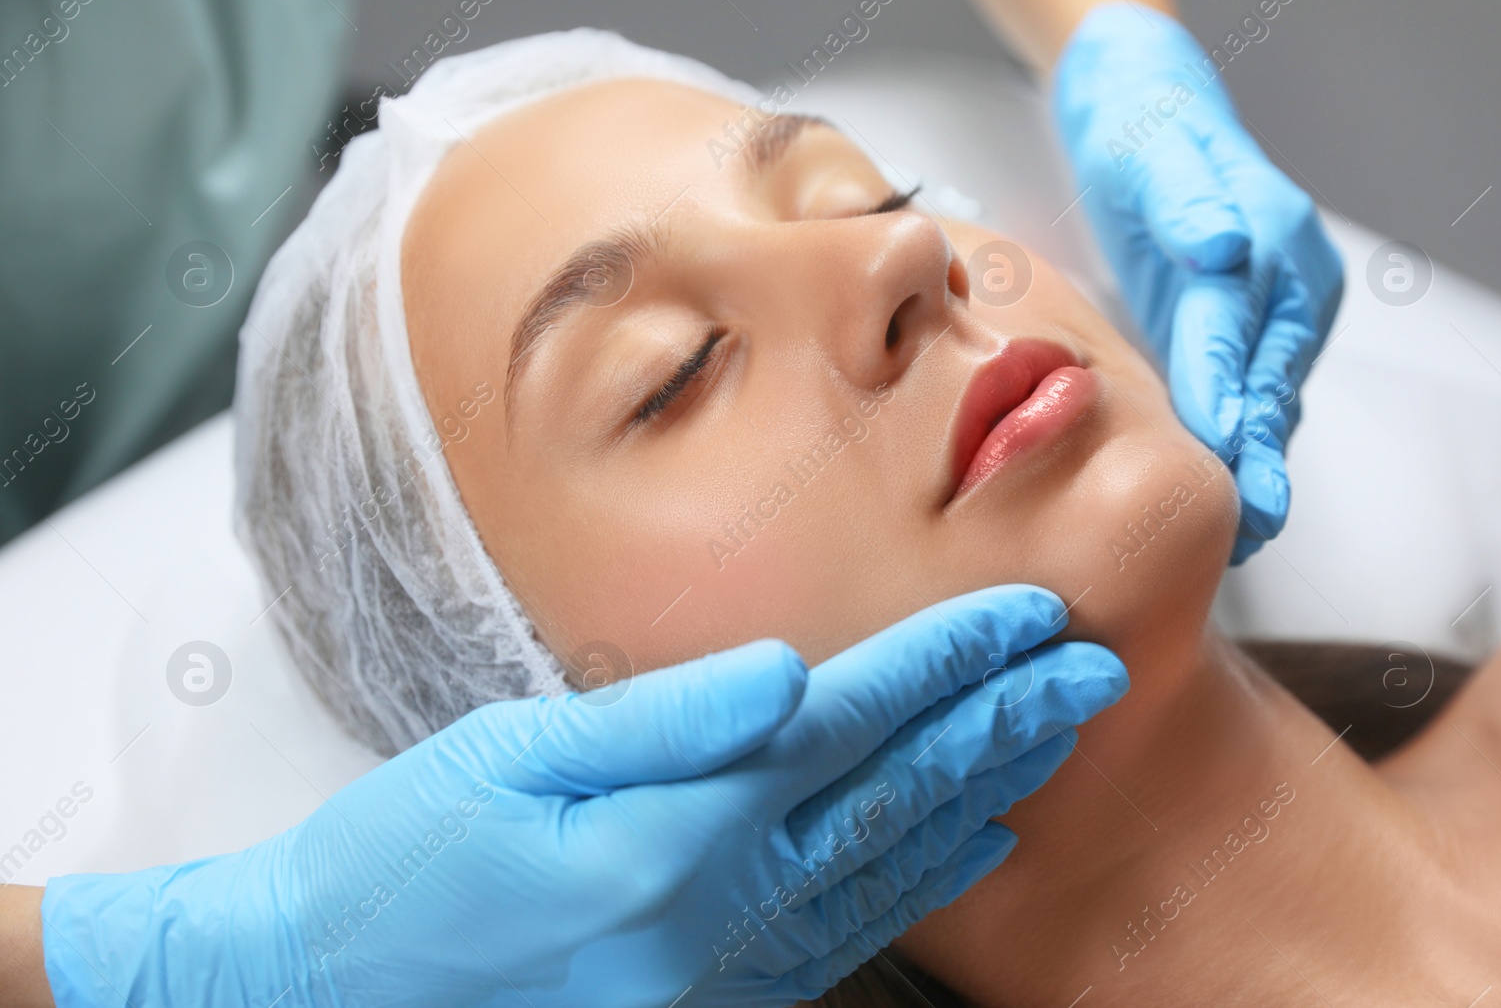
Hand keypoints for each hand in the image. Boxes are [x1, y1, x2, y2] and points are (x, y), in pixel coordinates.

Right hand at [39, 585, 1125, 1007]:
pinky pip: (852, 934)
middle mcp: (720, 911)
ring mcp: (726, 968)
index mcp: (673, 833)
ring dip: (985, 791)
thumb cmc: (403, 865)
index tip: (1028, 614)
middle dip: (1001, 723)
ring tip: (1055, 736)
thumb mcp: (506, 761)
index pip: (848, 725)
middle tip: (1088, 667)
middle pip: (897, 798)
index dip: (947, 663)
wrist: (329, 995)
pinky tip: (973, 843)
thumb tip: (787, 669)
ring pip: (893, 867)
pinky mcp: (716, 999)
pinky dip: (925, 880)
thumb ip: (662, 722)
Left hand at [1052, 3, 1343, 562]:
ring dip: (1258, 463)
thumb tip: (1227, 246)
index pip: (1242, 325)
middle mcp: (1289, 279)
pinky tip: (1226, 497)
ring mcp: (1277, 311)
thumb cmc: (1146, 138)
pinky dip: (1239, 445)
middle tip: (1257, 520)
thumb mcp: (1157, 155)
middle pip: (1272, 376)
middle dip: (1262, 450)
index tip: (1228, 443)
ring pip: (1267, 398)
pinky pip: (1250, 396)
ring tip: (1247, 534)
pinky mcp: (1247, 334)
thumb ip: (1189, 203)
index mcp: (1273, 236)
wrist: (1151, 119)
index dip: (1233, 387)